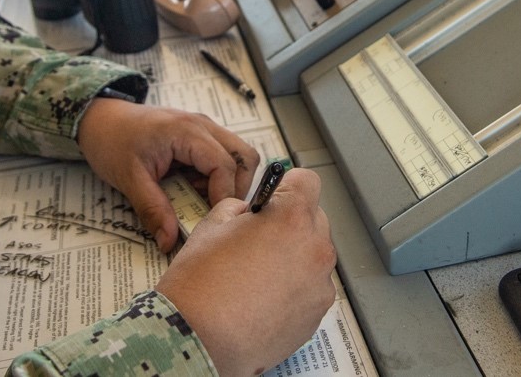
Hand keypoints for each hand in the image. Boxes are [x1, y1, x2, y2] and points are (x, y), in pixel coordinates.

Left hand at [75, 98, 259, 252]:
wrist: (100, 119)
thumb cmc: (112, 141)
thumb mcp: (129, 179)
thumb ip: (152, 210)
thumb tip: (169, 242)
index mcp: (186, 131)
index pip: (225, 166)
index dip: (224, 197)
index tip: (212, 222)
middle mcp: (202, 126)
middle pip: (245, 157)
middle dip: (236, 189)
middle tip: (214, 211)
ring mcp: (203, 129)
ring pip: (239, 156)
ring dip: (228, 183)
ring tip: (200, 199)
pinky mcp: (199, 137)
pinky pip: (222, 157)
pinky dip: (216, 178)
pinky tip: (193, 190)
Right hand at [155, 167, 335, 376]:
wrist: (200, 339)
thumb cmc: (201, 285)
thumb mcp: (211, 225)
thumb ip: (239, 209)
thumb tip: (250, 213)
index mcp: (291, 218)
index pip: (307, 182)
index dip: (286, 186)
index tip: (273, 197)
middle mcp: (315, 249)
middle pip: (314, 219)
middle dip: (290, 223)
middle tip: (258, 239)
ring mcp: (319, 286)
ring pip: (314, 256)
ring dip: (294, 256)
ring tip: (258, 274)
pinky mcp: (316, 316)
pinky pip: (311, 289)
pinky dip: (294, 288)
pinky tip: (263, 298)